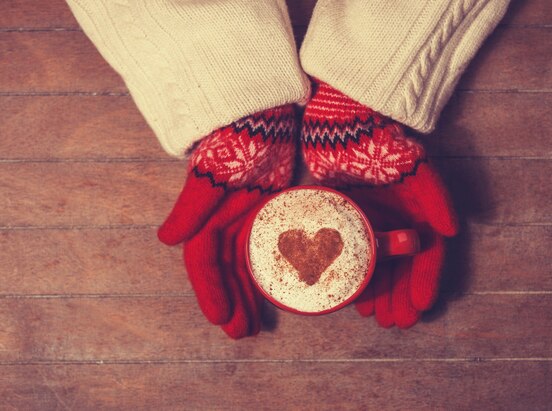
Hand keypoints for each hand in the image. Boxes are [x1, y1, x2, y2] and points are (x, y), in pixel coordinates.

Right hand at [159, 105, 295, 337]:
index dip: (211, 290)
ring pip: (245, 263)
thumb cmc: (236, 141)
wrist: (261, 114)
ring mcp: (247, 217)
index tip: (219, 319)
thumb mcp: (212, 174)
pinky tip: (277, 289)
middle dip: (231, 301)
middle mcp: (224, 221)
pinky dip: (268, 270)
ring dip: (248, 293)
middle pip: (226, 269)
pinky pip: (266, 248)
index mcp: (207, 217)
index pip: (205, 262)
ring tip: (254, 325)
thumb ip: (192, 205)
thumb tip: (165, 241)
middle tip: (241, 333)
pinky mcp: (270, 210)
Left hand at [301, 81, 457, 328]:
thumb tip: (452, 231)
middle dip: (401, 295)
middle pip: (404, 267)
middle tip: (394, 322)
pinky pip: (356, 255)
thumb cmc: (383, 146)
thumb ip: (436, 198)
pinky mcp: (350, 221)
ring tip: (374, 316)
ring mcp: (375, 222)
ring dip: (381, 292)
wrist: (344, 126)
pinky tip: (351, 294)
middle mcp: (400, 221)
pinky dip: (356, 274)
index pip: (429, 254)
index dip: (426, 280)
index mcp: (420, 212)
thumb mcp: (416, 167)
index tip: (421, 306)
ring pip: (381, 265)